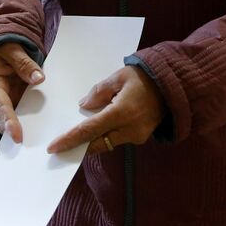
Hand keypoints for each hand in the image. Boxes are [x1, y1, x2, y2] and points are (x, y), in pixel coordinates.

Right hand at [0, 43, 44, 143]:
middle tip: (27, 149)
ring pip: (16, 119)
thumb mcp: (12, 49)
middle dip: (14, 134)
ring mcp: (8, 100)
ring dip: (26, 130)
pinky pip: (26, 112)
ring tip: (38, 147)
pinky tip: (46, 132)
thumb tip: (39, 79)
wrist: (0, 47)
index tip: (17, 136)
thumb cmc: (4, 48)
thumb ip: (24, 63)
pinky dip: (34, 121)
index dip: (8, 121)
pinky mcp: (17, 100)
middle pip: (4, 119)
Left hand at [47, 65, 165, 154]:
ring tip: (75, 138)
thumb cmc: (144, 77)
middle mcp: (129, 129)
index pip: (89, 130)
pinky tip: (96, 131)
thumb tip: (84, 106)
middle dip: (78, 146)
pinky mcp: (140, 137)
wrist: (172, 85)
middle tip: (59, 148)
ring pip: (106, 143)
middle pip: (96, 143)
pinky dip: (105, 136)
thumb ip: (99, 92)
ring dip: (91, 141)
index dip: (70, 140)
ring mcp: (136, 136)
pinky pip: (117, 140)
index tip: (53, 148)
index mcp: (121, 112)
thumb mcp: (119, 77)